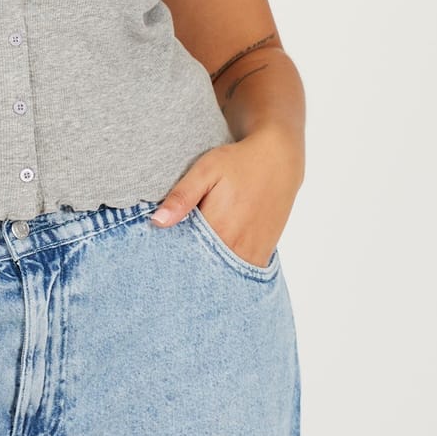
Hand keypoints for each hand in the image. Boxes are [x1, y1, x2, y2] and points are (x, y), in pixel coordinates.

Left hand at [149, 127, 302, 267]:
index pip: (184, 254)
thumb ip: (181, 197)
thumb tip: (157, 222)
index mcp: (218, 227)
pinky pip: (241, 273)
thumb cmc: (238, 163)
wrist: (279, 161)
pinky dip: (227, 272)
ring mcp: (252, 252)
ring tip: (194, 260)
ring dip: (208, 271)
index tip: (160, 253)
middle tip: (173, 262)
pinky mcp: (263, 253)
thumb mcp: (205, 171)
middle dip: (187, 267)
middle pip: (203, 268)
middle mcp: (236, 245)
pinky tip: (216, 262)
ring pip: (223, 274)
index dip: (170, 256)